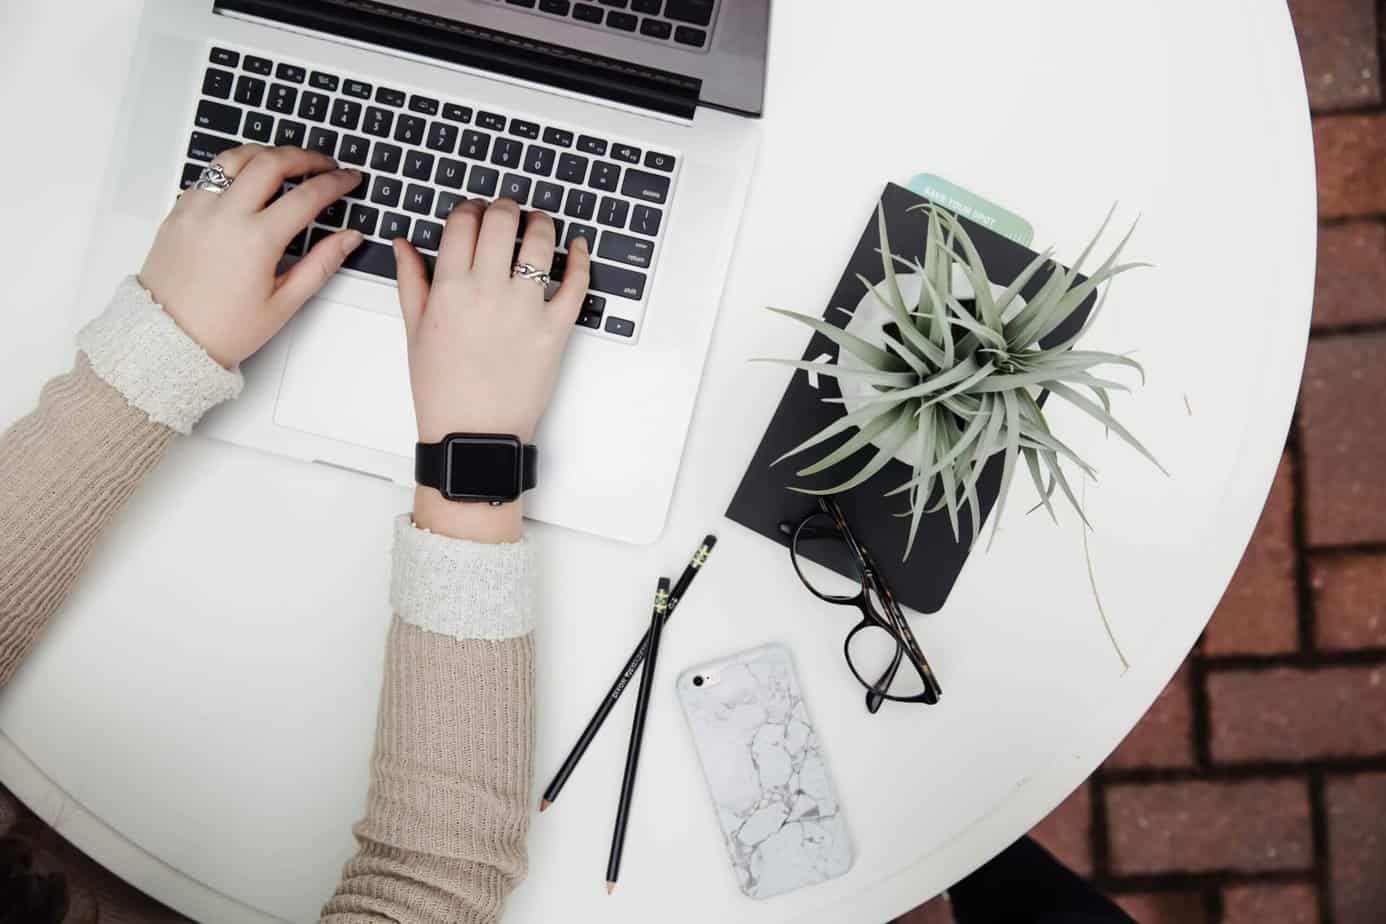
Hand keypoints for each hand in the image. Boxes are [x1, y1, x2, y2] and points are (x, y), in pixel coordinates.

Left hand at [139, 144, 365, 367]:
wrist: (168, 339)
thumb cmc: (223, 329)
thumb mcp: (284, 303)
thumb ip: (321, 264)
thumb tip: (349, 239)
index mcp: (256, 240)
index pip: (307, 196)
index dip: (335, 182)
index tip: (348, 179)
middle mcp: (225, 216)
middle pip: (271, 162)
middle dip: (305, 157)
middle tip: (324, 163)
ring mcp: (197, 209)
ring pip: (236, 157)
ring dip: (266, 153)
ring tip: (286, 161)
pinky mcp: (179, 211)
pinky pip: (210, 175)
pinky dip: (234, 169)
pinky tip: (248, 182)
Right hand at [395, 198, 590, 540]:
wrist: (473, 434)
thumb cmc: (442, 389)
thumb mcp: (414, 331)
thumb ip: (411, 280)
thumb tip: (405, 244)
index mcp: (450, 288)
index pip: (463, 222)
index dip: (470, 208)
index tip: (475, 213)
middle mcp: (488, 292)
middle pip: (502, 220)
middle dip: (505, 207)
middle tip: (508, 211)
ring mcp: (525, 309)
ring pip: (540, 242)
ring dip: (541, 223)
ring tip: (539, 224)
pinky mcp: (556, 330)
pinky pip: (576, 284)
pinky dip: (580, 259)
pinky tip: (577, 247)